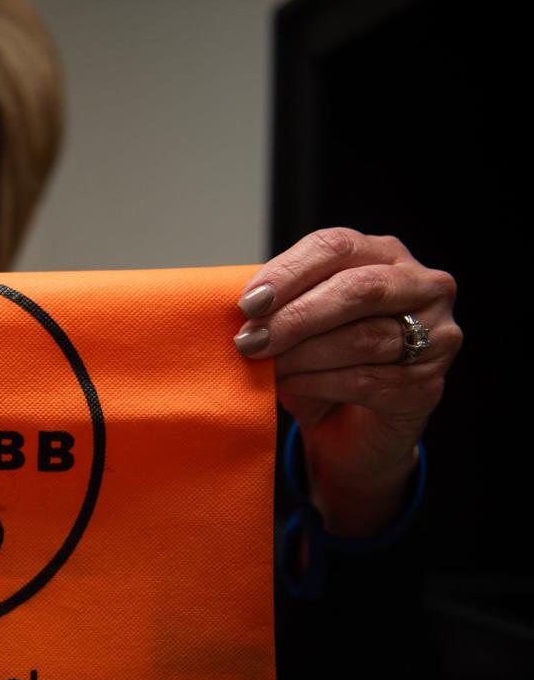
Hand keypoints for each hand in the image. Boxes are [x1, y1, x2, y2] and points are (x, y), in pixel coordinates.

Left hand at [233, 228, 461, 537]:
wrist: (347, 432)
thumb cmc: (320, 366)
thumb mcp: (296, 326)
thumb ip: (279, 305)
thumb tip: (244, 305)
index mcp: (384, 255)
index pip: (337, 247)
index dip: (288, 273)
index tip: (247, 303)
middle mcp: (422, 287)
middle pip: (358, 289)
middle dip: (295, 316)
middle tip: (249, 340)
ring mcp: (436, 336)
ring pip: (363, 337)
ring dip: (302, 355)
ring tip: (265, 367)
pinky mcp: (427, 385)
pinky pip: (366, 380)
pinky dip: (318, 383)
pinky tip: (290, 387)